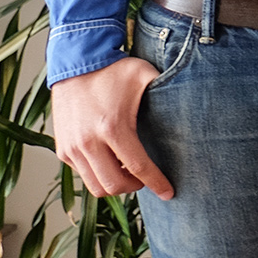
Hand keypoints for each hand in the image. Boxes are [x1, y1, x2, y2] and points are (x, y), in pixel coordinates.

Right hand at [52, 58, 173, 198]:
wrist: (76, 63)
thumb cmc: (115, 70)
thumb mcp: (146, 76)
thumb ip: (167, 91)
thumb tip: (194, 101)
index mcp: (113, 127)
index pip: (138, 167)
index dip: (156, 182)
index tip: (169, 193)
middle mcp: (89, 142)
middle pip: (114, 186)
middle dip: (135, 187)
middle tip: (146, 179)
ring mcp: (72, 148)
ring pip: (96, 187)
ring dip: (115, 185)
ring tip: (130, 172)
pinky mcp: (63, 150)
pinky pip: (83, 175)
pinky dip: (99, 176)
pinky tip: (113, 162)